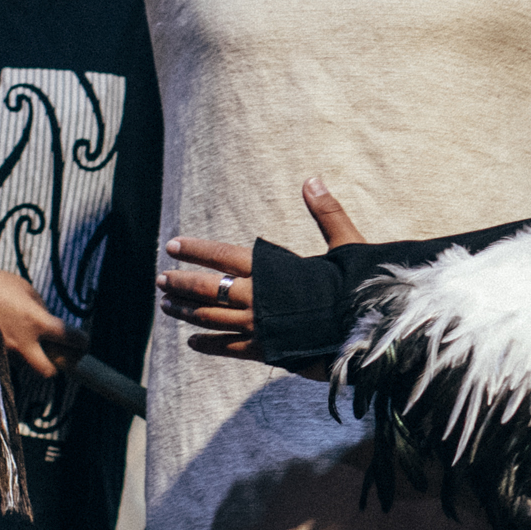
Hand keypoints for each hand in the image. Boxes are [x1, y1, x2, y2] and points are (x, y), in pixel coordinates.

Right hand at [0, 269, 82, 381]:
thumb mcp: (26, 290)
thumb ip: (41, 310)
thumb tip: (49, 323)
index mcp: (36, 321)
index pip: (71, 339)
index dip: (81, 342)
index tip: (81, 341)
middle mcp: (22, 343)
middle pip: (48, 371)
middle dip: (53, 365)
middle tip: (52, 354)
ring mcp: (3, 353)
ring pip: (24, 367)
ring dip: (27, 357)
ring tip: (19, 336)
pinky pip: (6, 361)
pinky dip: (9, 352)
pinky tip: (1, 334)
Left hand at [161, 179, 365, 359]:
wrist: (370, 332)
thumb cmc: (359, 288)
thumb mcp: (345, 245)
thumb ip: (326, 213)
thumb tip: (312, 179)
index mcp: (273, 270)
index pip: (223, 255)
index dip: (196, 249)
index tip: (172, 245)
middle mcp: (259, 298)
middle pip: (207, 288)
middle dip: (181, 282)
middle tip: (160, 279)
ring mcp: (259, 326)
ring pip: (210, 318)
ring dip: (186, 311)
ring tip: (166, 306)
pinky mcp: (265, 350)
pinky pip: (228, 348)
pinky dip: (208, 344)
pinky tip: (192, 342)